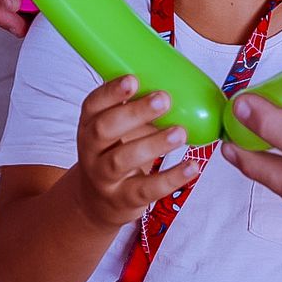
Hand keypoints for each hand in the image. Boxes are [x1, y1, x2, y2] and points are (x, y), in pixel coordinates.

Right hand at [74, 76, 196, 228]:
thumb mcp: (118, 129)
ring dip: (153, 144)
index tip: (133, 79)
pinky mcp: (123, 199)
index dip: (111, 91)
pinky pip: (146, 189)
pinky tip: (192, 166)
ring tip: (180, 133)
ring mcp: (104, 177)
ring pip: (121, 160)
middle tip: (164, 99)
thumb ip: (138, 109)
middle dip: (134, 112)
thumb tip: (178, 86)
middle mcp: (91, 150)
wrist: (99, 202)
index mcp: (89, 124)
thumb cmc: (117, 152)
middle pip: (104, 129)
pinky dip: (171, 178)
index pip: (93, 105)